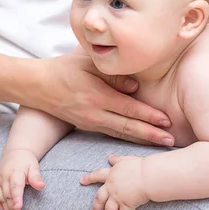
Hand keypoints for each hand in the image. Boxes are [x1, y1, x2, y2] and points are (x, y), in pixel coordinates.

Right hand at [0, 149, 44, 209]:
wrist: (15, 152)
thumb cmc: (26, 161)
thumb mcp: (34, 167)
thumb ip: (36, 177)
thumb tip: (41, 186)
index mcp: (15, 172)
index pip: (15, 187)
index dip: (16, 198)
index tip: (18, 207)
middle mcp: (4, 176)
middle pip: (7, 195)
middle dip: (12, 208)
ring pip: (0, 196)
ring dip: (6, 207)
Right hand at [37, 54, 174, 145]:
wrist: (38, 86)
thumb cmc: (64, 69)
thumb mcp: (88, 65)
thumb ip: (113, 75)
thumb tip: (136, 87)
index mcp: (97, 96)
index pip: (128, 109)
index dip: (149, 116)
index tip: (166, 121)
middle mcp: (95, 114)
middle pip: (128, 127)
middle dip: (151, 135)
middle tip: (170, 140)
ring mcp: (90, 122)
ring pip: (121, 134)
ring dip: (142, 140)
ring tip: (161, 144)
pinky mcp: (87, 126)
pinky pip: (111, 133)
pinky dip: (127, 138)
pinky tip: (139, 140)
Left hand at [80, 155, 149, 209]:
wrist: (147, 175)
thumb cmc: (138, 166)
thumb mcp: (125, 160)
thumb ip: (116, 160)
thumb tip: (110, 157)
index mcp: (111, 175)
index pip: (98, 175)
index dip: (89, 178)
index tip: (82, 180)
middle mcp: (112, 188)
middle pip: (100, 199)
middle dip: (96, 209)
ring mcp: (118, 197)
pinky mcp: (127, 205)